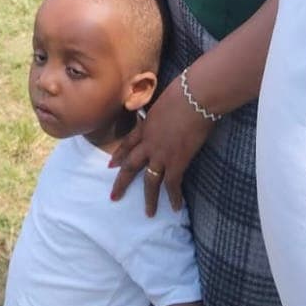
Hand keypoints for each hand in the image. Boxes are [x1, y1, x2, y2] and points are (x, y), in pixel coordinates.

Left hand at [109, 78, 216, 216]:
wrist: (194, 96)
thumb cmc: (184, 91)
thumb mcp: (164, 100)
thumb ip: (162, 111)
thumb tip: (168, 111)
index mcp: (145, 126)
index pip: (128, 143)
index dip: (118, 155)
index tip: (110, 165)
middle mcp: (149, 142)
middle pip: (130, 166)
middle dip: (121, 182)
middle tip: (114, 197)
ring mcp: (161, 153)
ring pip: (149, 181)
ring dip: (149, 199)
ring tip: (148, 213)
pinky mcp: (177, 161)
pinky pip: (172, 184)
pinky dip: (173, 197)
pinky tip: (175, 208)